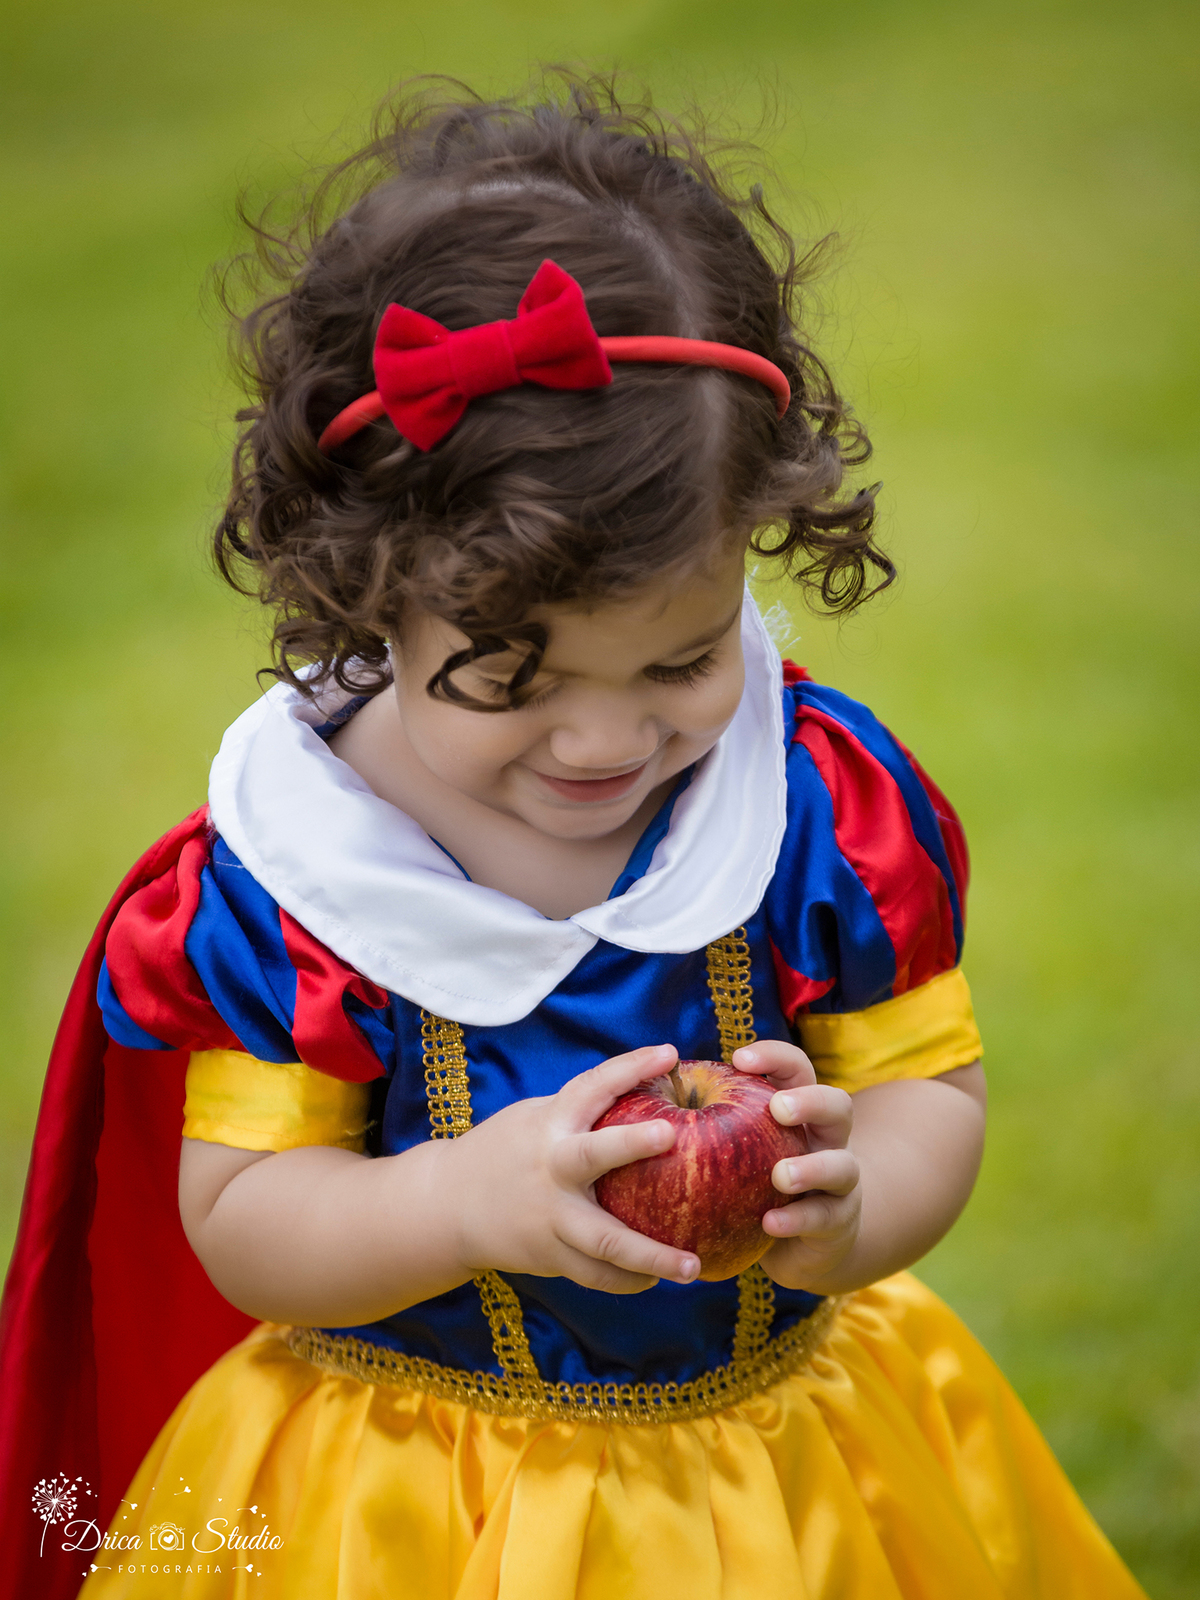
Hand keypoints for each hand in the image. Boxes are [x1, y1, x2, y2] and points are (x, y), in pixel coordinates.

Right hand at [449, 1043, 701, 1294]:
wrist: (446, 1205)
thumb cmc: (505, 1152)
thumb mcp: (534, 1118)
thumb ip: (580, 1113)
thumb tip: (649, 1092)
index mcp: (550, 1124)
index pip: (592, 1086)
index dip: (630, 1067)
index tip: (669, 1053)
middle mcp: (551, 1167)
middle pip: (592, 1155)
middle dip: (631, 1143)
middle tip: (671, 1136)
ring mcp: (550, 1216)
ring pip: (604, 1241)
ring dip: (650, 1257)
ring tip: (692, 1267)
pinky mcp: (548, 1254)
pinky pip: (594, 1274)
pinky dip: (627, 1280)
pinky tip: (657, 1280)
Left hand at [730, 1040, 860, 1290]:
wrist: (799, 1240)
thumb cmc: (752, 1181)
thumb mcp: (736, 1146)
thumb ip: (707, 1119)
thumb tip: (650, 1085)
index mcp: (799, 1110)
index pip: (796, 1069)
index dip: (773, 1057)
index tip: (738, 1060)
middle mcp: (826, 1139)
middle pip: (838, 1105)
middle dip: (810, 1102)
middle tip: (777, 1108)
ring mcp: (838, 1181)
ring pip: (843, 1166)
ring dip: (812, 1168)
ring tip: (780, 1176)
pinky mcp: (838, 1222)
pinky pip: (824, 1218)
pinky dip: (796, 1219)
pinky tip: (769, 1222)